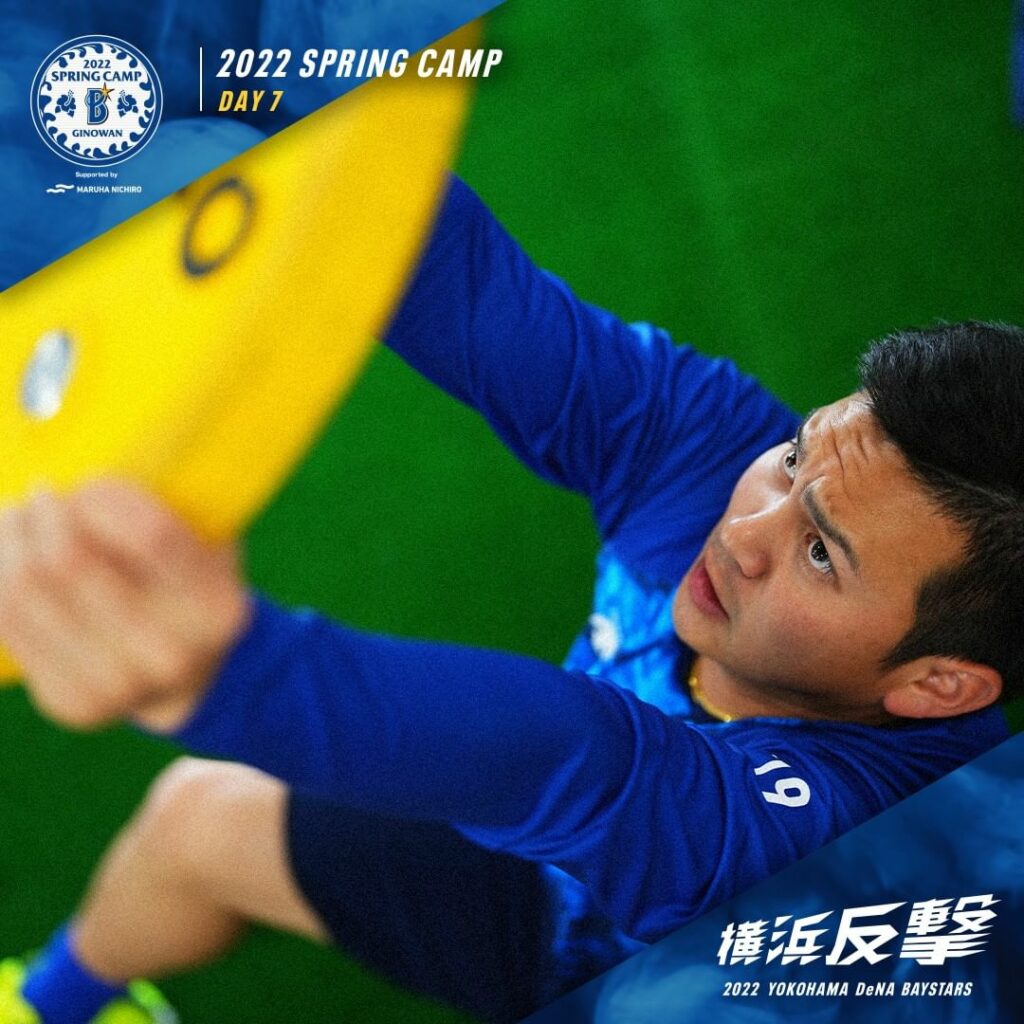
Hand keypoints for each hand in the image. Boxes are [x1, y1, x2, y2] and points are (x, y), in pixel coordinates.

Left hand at [0, 480, 249, 731]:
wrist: (190, 676)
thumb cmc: (192, 586)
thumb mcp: (208, 543)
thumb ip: (168, 511)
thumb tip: (82, 487)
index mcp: (220, 607)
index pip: (150, 533)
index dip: (104, 496)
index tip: (89, 480)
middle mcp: (173, 655)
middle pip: (70, 560)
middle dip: (44, 512)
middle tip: (41, 493)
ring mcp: (120, 688)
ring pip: (25, 588)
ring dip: (10, 538)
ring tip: (16, 518)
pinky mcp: (72, 704)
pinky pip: (6, 623)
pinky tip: (9, 556)